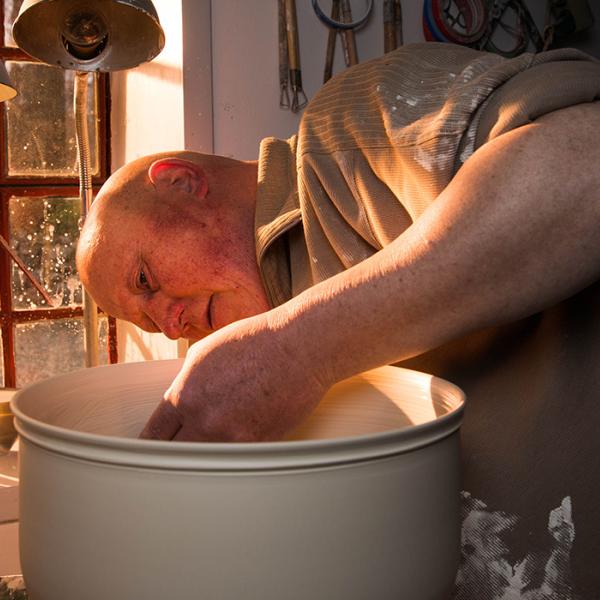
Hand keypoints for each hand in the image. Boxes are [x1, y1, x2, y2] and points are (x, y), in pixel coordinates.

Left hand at [139, 312, 329, 441]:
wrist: (300, 348)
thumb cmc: (258, 341)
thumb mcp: (206, 352)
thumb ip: (187, 381)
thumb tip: (180, 401)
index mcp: (186, 394)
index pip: (154, 434)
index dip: (152, 443)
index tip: (154, 447)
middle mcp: (204, 419)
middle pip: (174, 455)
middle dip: (174, 452)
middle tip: (178, 450)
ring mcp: (232, 436)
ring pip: (204, 462)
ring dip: (204, 454)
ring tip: (211, 442)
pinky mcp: (258, 445)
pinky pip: (235, 458)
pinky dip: (233, 452)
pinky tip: (240, 436)